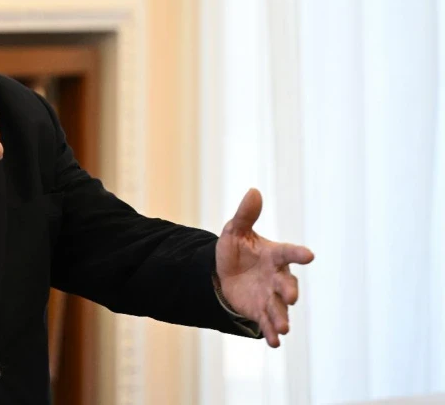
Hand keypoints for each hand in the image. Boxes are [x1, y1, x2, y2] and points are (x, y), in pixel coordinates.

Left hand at [215, 188, 313, 347]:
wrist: (224, 273)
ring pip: (279, 307)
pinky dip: (272, 333)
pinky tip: (274, 342)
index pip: (288, 252)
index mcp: (273, 255)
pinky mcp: (261, 311)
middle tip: (291, 297)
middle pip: (286, 284)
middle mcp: (276, 277)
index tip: (309, 255)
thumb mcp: (235, 230)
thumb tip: (253, 191)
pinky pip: (268, 323)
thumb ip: (245, 214)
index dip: (297, 253)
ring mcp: (270, 296)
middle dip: (289, 291)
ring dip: (282, 317)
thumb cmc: (236, 249)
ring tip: (284, 328)